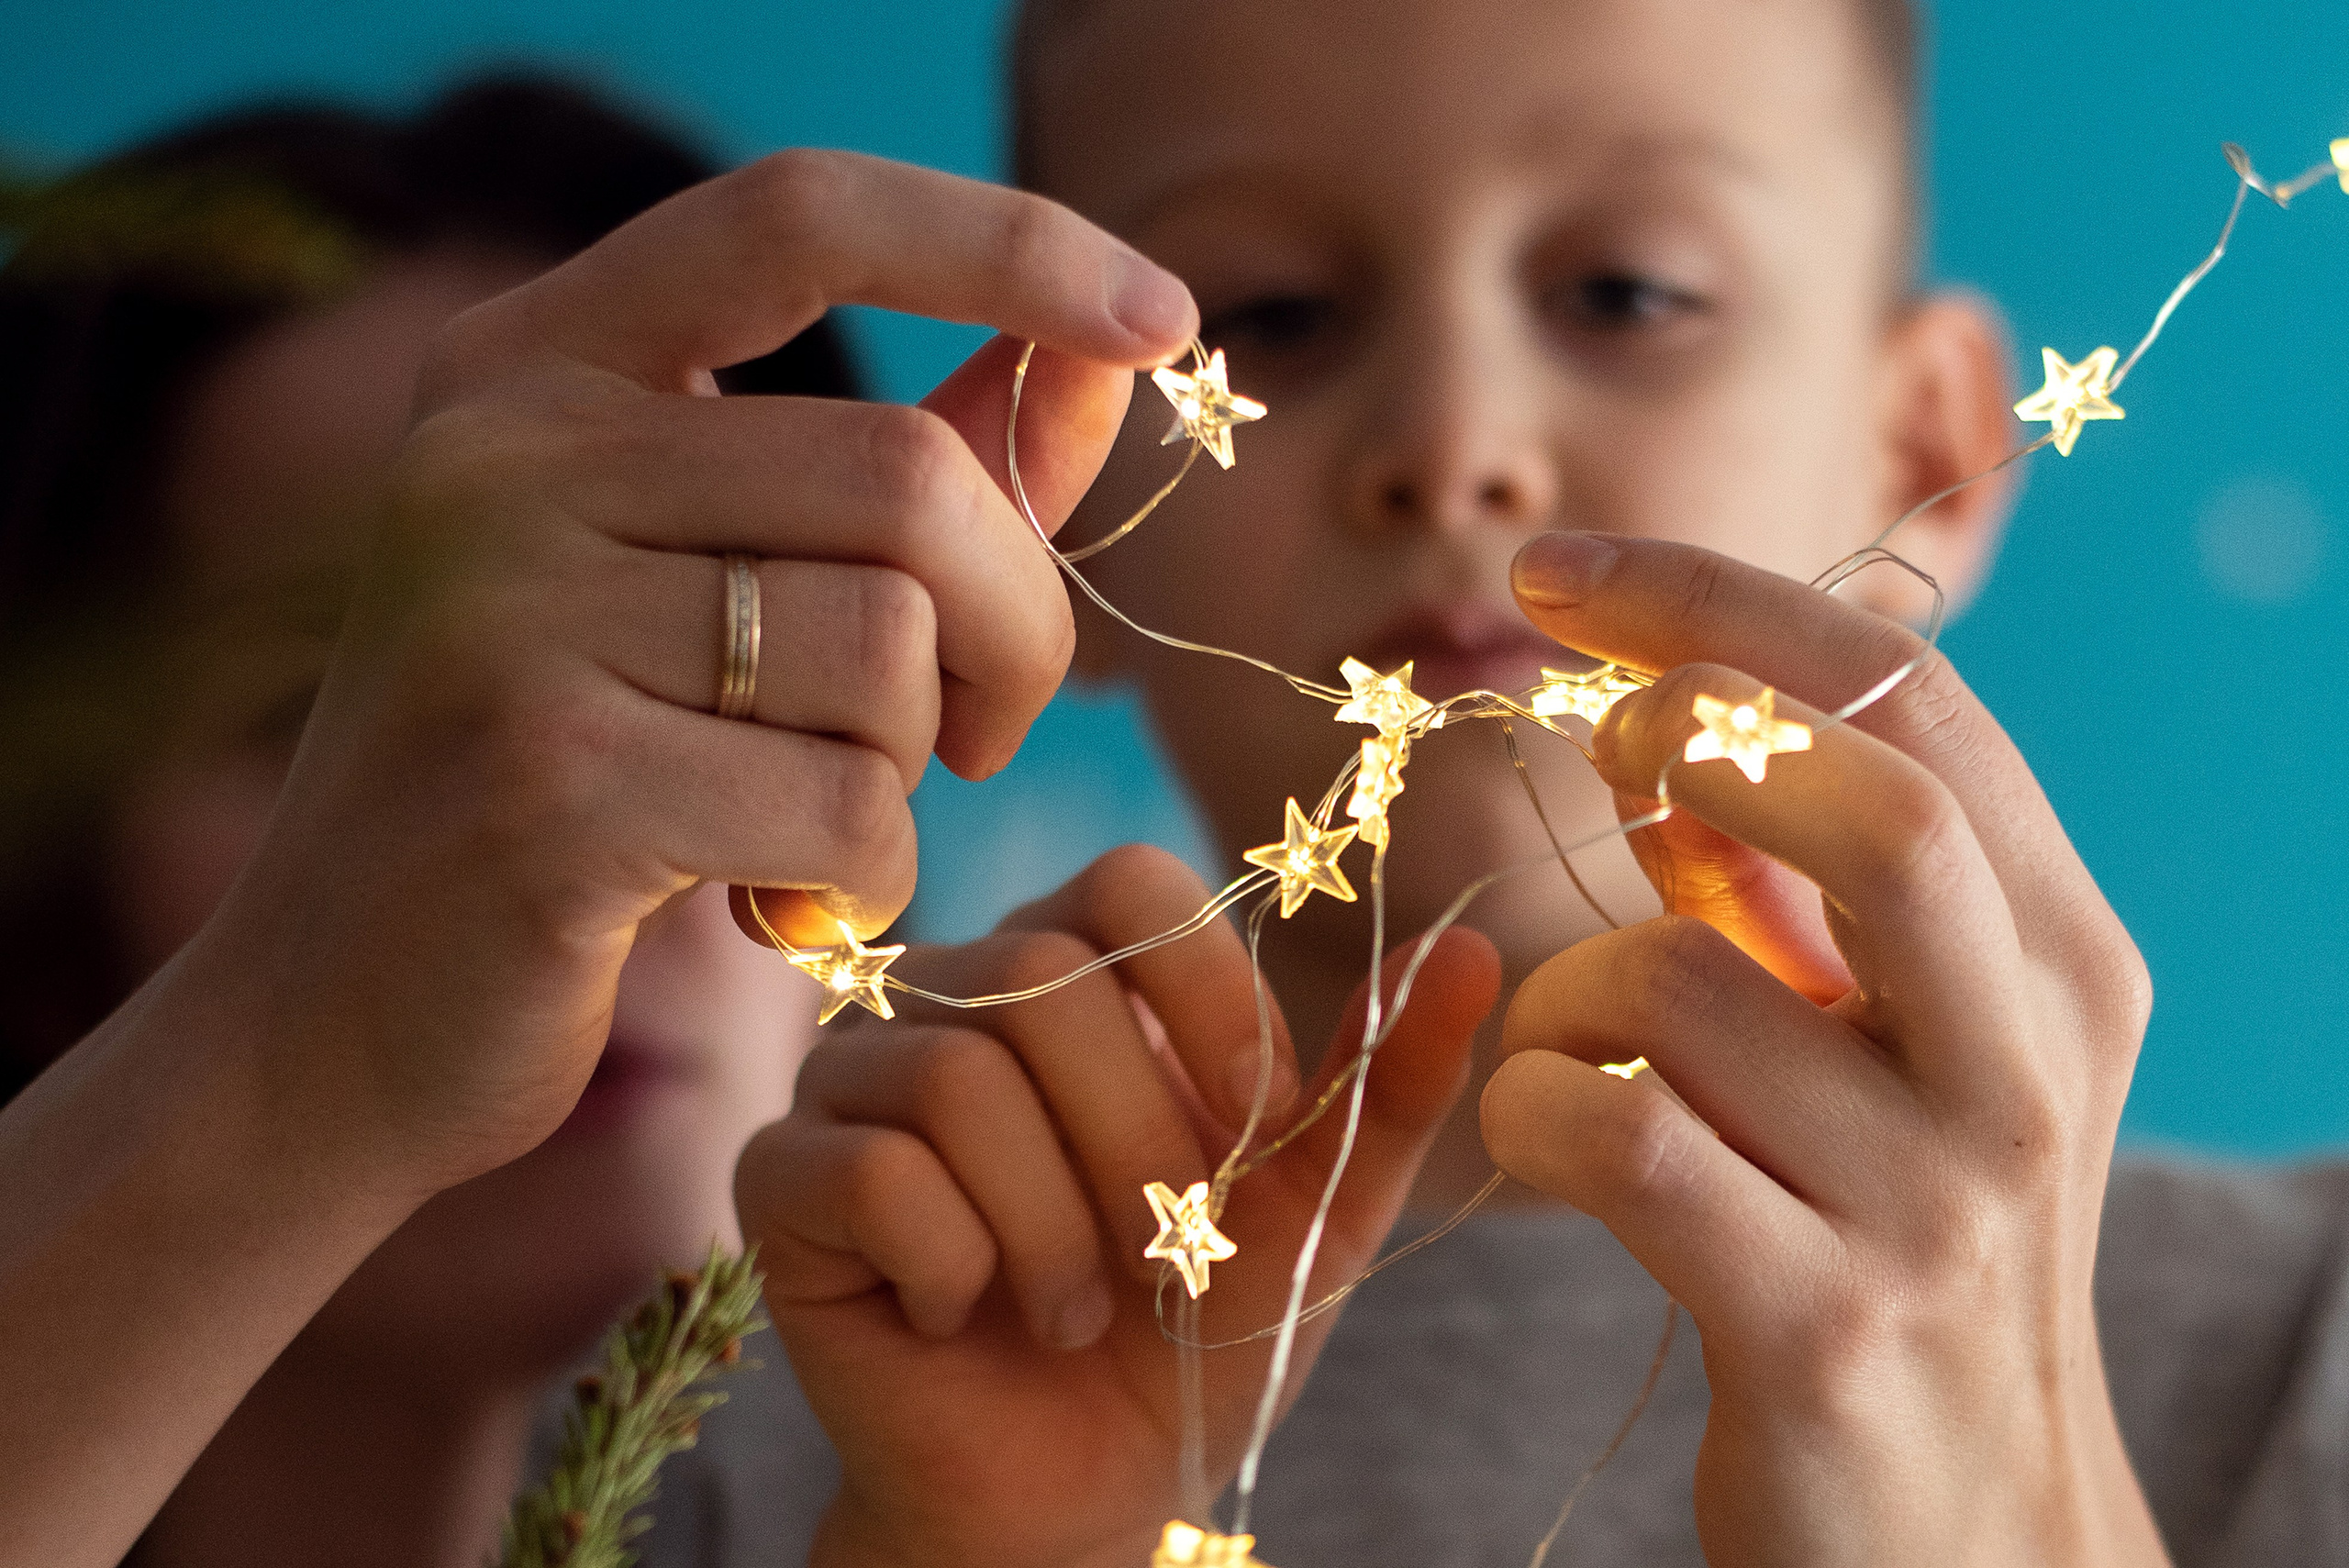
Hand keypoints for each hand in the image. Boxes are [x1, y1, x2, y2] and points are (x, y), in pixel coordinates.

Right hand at [191, 149, 1199, 1200]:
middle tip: (984, 731)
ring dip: (919, 766)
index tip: (1162, 313)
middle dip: (1013, 626)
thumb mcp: (713, 594)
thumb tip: (1110, 360)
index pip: (796, 218)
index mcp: (527, 364)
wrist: (336, 1021)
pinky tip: (782, 904)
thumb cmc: (574, 787)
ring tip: (823, 820)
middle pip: (907, 478)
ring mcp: (502, 618)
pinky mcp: (548, 790)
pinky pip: (849, 805)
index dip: (1002, 242)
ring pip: (890, 649)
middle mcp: (494, 456)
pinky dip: (869, 877)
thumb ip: (907, 471)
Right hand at [736, 845, 1499, 1567]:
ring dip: (1052, 1227)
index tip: (1254, 1126)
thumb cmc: (1192, 1333)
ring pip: (958, 1076)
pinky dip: (955, 1261)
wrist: (1075, 1494)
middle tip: (1160, 1254)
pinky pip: (869, 1169)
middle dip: (1136, 1140)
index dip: (1207, 995)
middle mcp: (952, 994)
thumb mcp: (1316, 1209)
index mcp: (1078, 967)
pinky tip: (968, 1311)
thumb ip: (1386, 1078)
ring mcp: (853, 1081)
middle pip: (1042, 974)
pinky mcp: (781, 1182)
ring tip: (1077, 1308)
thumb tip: (1475, 942)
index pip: (1128, 879)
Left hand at [1481, 532, 2165, 1566]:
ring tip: (1576, 1058)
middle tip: (1604, 751)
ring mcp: (1935, 1205)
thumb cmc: (1882, 1239)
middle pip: (1879, 803)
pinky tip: (1556, 1145)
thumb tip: (1669, 712)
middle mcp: (2026, 1064)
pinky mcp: (1817, 1326)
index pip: (1913, 700)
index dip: (1718, 602)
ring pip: (1679, 983)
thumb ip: (1803, 886)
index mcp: (2060, 959)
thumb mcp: (1892, 1044)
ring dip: (1567, 994)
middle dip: (1697, 723)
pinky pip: (1614, 1135)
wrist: (1957, 1533)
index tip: (1559, 571)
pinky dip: (1535, 1110)